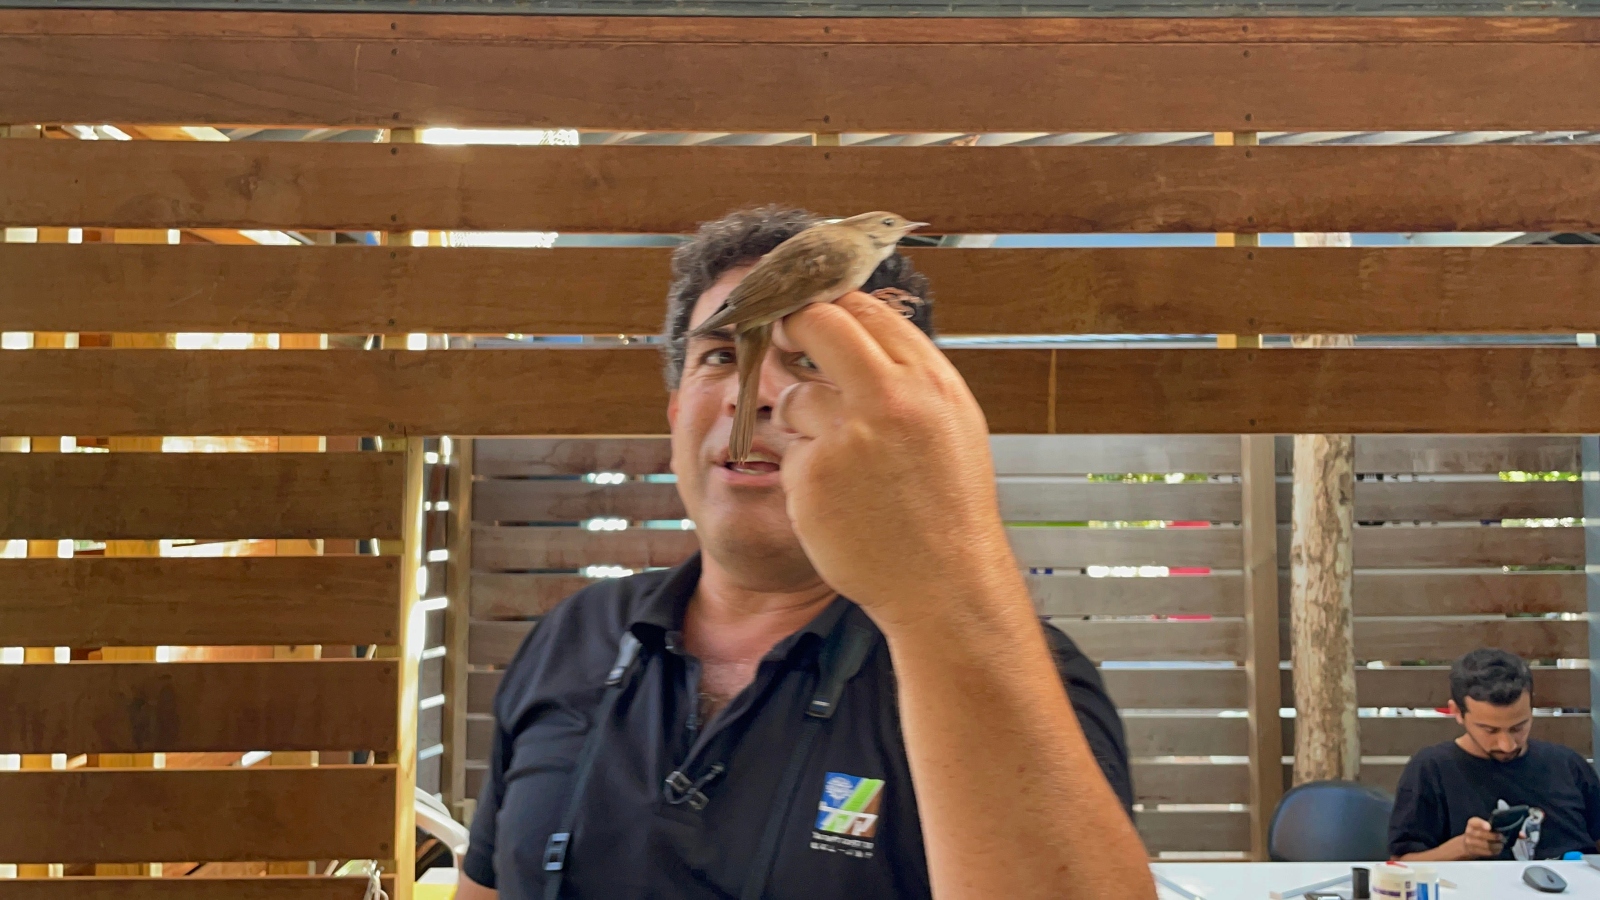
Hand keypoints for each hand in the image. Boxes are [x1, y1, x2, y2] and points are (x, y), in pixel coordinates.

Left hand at [771, 292, 1022, 631]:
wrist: (944, 582)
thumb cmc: (947, 506)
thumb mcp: (950, 423)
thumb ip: (907, 376)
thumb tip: (856, 327)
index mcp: (929, 381)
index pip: (865, 310)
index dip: (830, 308)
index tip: (812, 316)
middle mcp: (890, 399)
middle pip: (818, 323)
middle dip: (791, 323)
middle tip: (780, 334)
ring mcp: (848, 436)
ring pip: (793, 395)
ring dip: (802, 419)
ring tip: (842, 462)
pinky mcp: (814, 475)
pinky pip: (790, 450)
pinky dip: (805, 470)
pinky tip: (838, 499)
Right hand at [1460, 817, 1503, 858]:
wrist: (1469, 843)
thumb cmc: (1480, 831)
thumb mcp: (1483, 825)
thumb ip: (1490, 824)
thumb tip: (1500, 828)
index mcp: (1472, 823)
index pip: (1475, 822)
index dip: (1482, 824)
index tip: (1489, 827)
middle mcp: (1469, 832)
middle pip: (1481, 835)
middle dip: (1493, 836)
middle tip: (1501, 837)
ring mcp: (1470, 843)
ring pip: (1486, 845)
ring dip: (1496, 845)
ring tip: (1501, 844)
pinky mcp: (1475, 851)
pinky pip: (1487, 852)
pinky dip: (1495, 851)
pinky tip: (1498, 848)